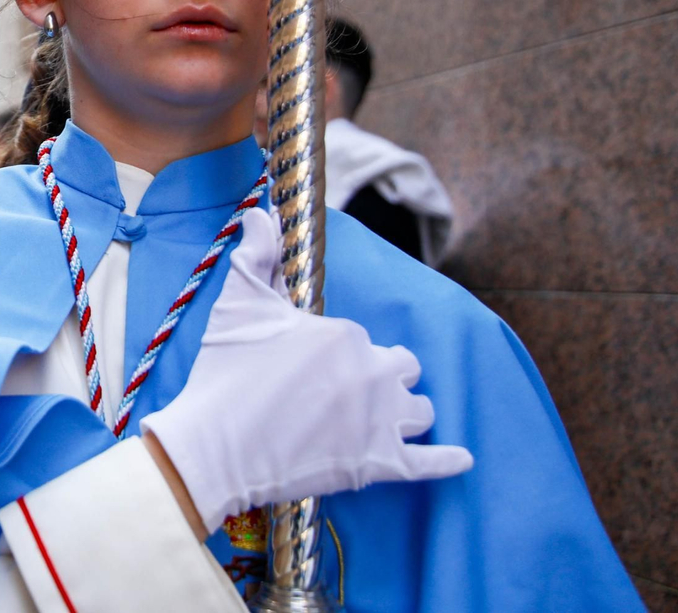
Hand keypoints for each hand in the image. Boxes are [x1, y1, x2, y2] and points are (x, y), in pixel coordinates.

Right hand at [140, 209, 473, 535]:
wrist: (215, 447)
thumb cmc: (226, 372)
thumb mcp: (239, 303)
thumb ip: (256, 255)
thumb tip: (260, 212)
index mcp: (345, 333)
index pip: (365, 338)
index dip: (341, 353)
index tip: (313, 367)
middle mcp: (374, 371)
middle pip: (404, 369)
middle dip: (385, 377)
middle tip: (350, 392)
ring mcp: (382, 420)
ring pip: (421, 412)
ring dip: (407, 414)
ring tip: (385, 423)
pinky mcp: (382, 464)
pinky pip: (433, 462)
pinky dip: (448, 459)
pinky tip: (462, 457)